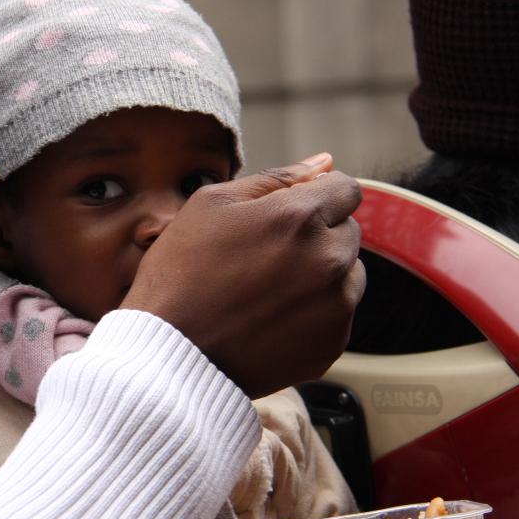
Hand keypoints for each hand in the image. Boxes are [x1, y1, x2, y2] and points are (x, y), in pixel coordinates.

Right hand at [121, 153, 364, 397]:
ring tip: (268, 291)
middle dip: (317, 235)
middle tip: (266, 257)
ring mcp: (334, 306)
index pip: (345, 189)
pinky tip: (270, 318)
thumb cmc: (180, 275)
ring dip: (321, 275)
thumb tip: (323, 163)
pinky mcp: (331, 344)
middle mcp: (328, 259)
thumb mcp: (211, 205)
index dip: (316, 196)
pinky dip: (313, 313)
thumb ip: (274, 178)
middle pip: (347, 231)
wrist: (170, 354)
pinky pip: (337, 315)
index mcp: (300, 217)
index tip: (290, 213)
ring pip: (348, 275)